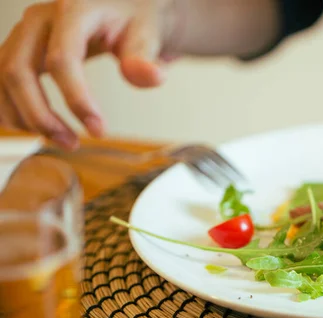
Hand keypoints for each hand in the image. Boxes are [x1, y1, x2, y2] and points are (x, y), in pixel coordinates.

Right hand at [0, 0, 179, 148]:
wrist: (125, 9)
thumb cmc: (136, 21)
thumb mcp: (149, 35)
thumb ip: (145, 57)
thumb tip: (150, 77)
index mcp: (73, 10)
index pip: (62, 59)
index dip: (76, 99)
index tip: (98, 130)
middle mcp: (40, 19)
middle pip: (18, 70)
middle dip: (41, 115)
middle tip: (71, 143)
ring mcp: (25, 33)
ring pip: (3, 78)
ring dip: (25, 118)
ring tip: (63, 140)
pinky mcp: (20, 49)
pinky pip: (1, 81)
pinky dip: (13, 110)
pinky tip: (39, 129)